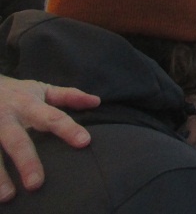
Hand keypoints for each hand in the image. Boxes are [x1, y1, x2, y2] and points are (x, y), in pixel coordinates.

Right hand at [0, 76, 99, 200]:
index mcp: (28, 104)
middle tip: (36, 184)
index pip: (53, 118)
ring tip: (7, 196)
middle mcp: (7, 118)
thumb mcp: (42, 90)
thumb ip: (68, 96)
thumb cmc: (17, 93)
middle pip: (18, 141)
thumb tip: (96, 101)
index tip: (84, 142)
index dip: (69, 129)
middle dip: (27, 161)